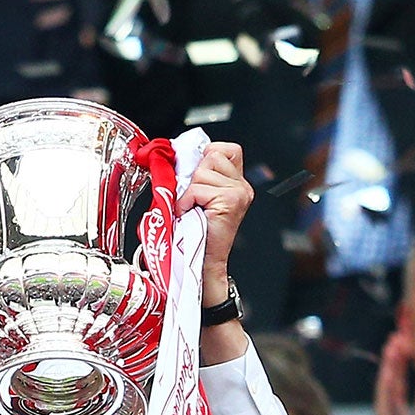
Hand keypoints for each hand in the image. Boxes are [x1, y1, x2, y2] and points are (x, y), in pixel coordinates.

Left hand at [183, 140, 250, 302]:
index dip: (203, 157)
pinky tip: (189, 214)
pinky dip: (186, 201)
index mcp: (235, 182)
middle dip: (192, 175)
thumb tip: (174, 157)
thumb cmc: (192, 235)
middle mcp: (241, 185)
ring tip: (190, 209)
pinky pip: (197, 189)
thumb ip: (192, 177)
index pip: (222, 149)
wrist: (201, 265)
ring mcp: (238, 192)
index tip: (191, 177)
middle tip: (189, 199)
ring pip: (202, 172)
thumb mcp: (193, 199)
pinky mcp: (230, 201)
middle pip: (211, 155)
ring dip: (188, 191)